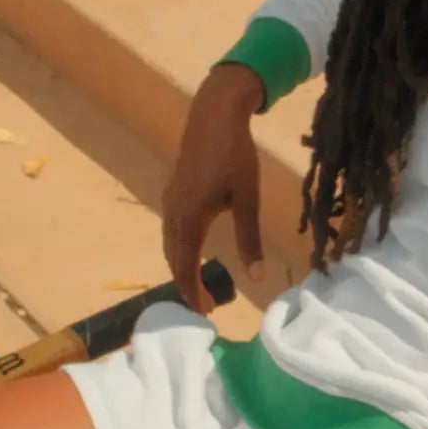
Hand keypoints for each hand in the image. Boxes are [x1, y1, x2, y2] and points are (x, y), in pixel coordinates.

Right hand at [162, 65, 265, 311]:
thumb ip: (250, 239)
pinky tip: (193, 251)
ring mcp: (169, 201)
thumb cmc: (235, 156)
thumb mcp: (247, 200)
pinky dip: (179, 249)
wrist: (213, 115)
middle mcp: (173, 213)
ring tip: (198, 284)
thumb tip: (258, 276)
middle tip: (206, 305)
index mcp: (190, 218)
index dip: (194, 293)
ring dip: (182, 267)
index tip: (207, 313)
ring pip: (170, 245)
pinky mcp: (172, 192)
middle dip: (187, 285)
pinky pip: (170, 230)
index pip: (186, 267)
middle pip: (174, 260)